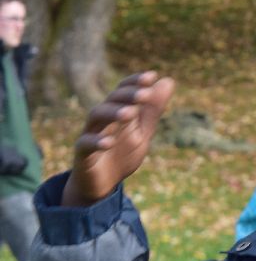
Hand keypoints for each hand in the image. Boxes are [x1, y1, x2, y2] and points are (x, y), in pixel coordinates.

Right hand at [62, 72, 174, 206]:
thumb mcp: (142, 132)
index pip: (123, 91)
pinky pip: (85, 144)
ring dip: (113, 113)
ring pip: (96, 116)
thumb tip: (168, 81)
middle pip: (111, 100)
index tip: (152, 76)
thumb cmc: (122, 154)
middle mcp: (102, 119)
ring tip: (130, 113)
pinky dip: (97, 142)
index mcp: (117, 112)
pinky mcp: (83, 154)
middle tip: (145, 94)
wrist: (103, 184)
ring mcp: (90, 134)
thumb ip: (153, 110)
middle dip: (128, 95)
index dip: (135, 82)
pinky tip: (109, 142)